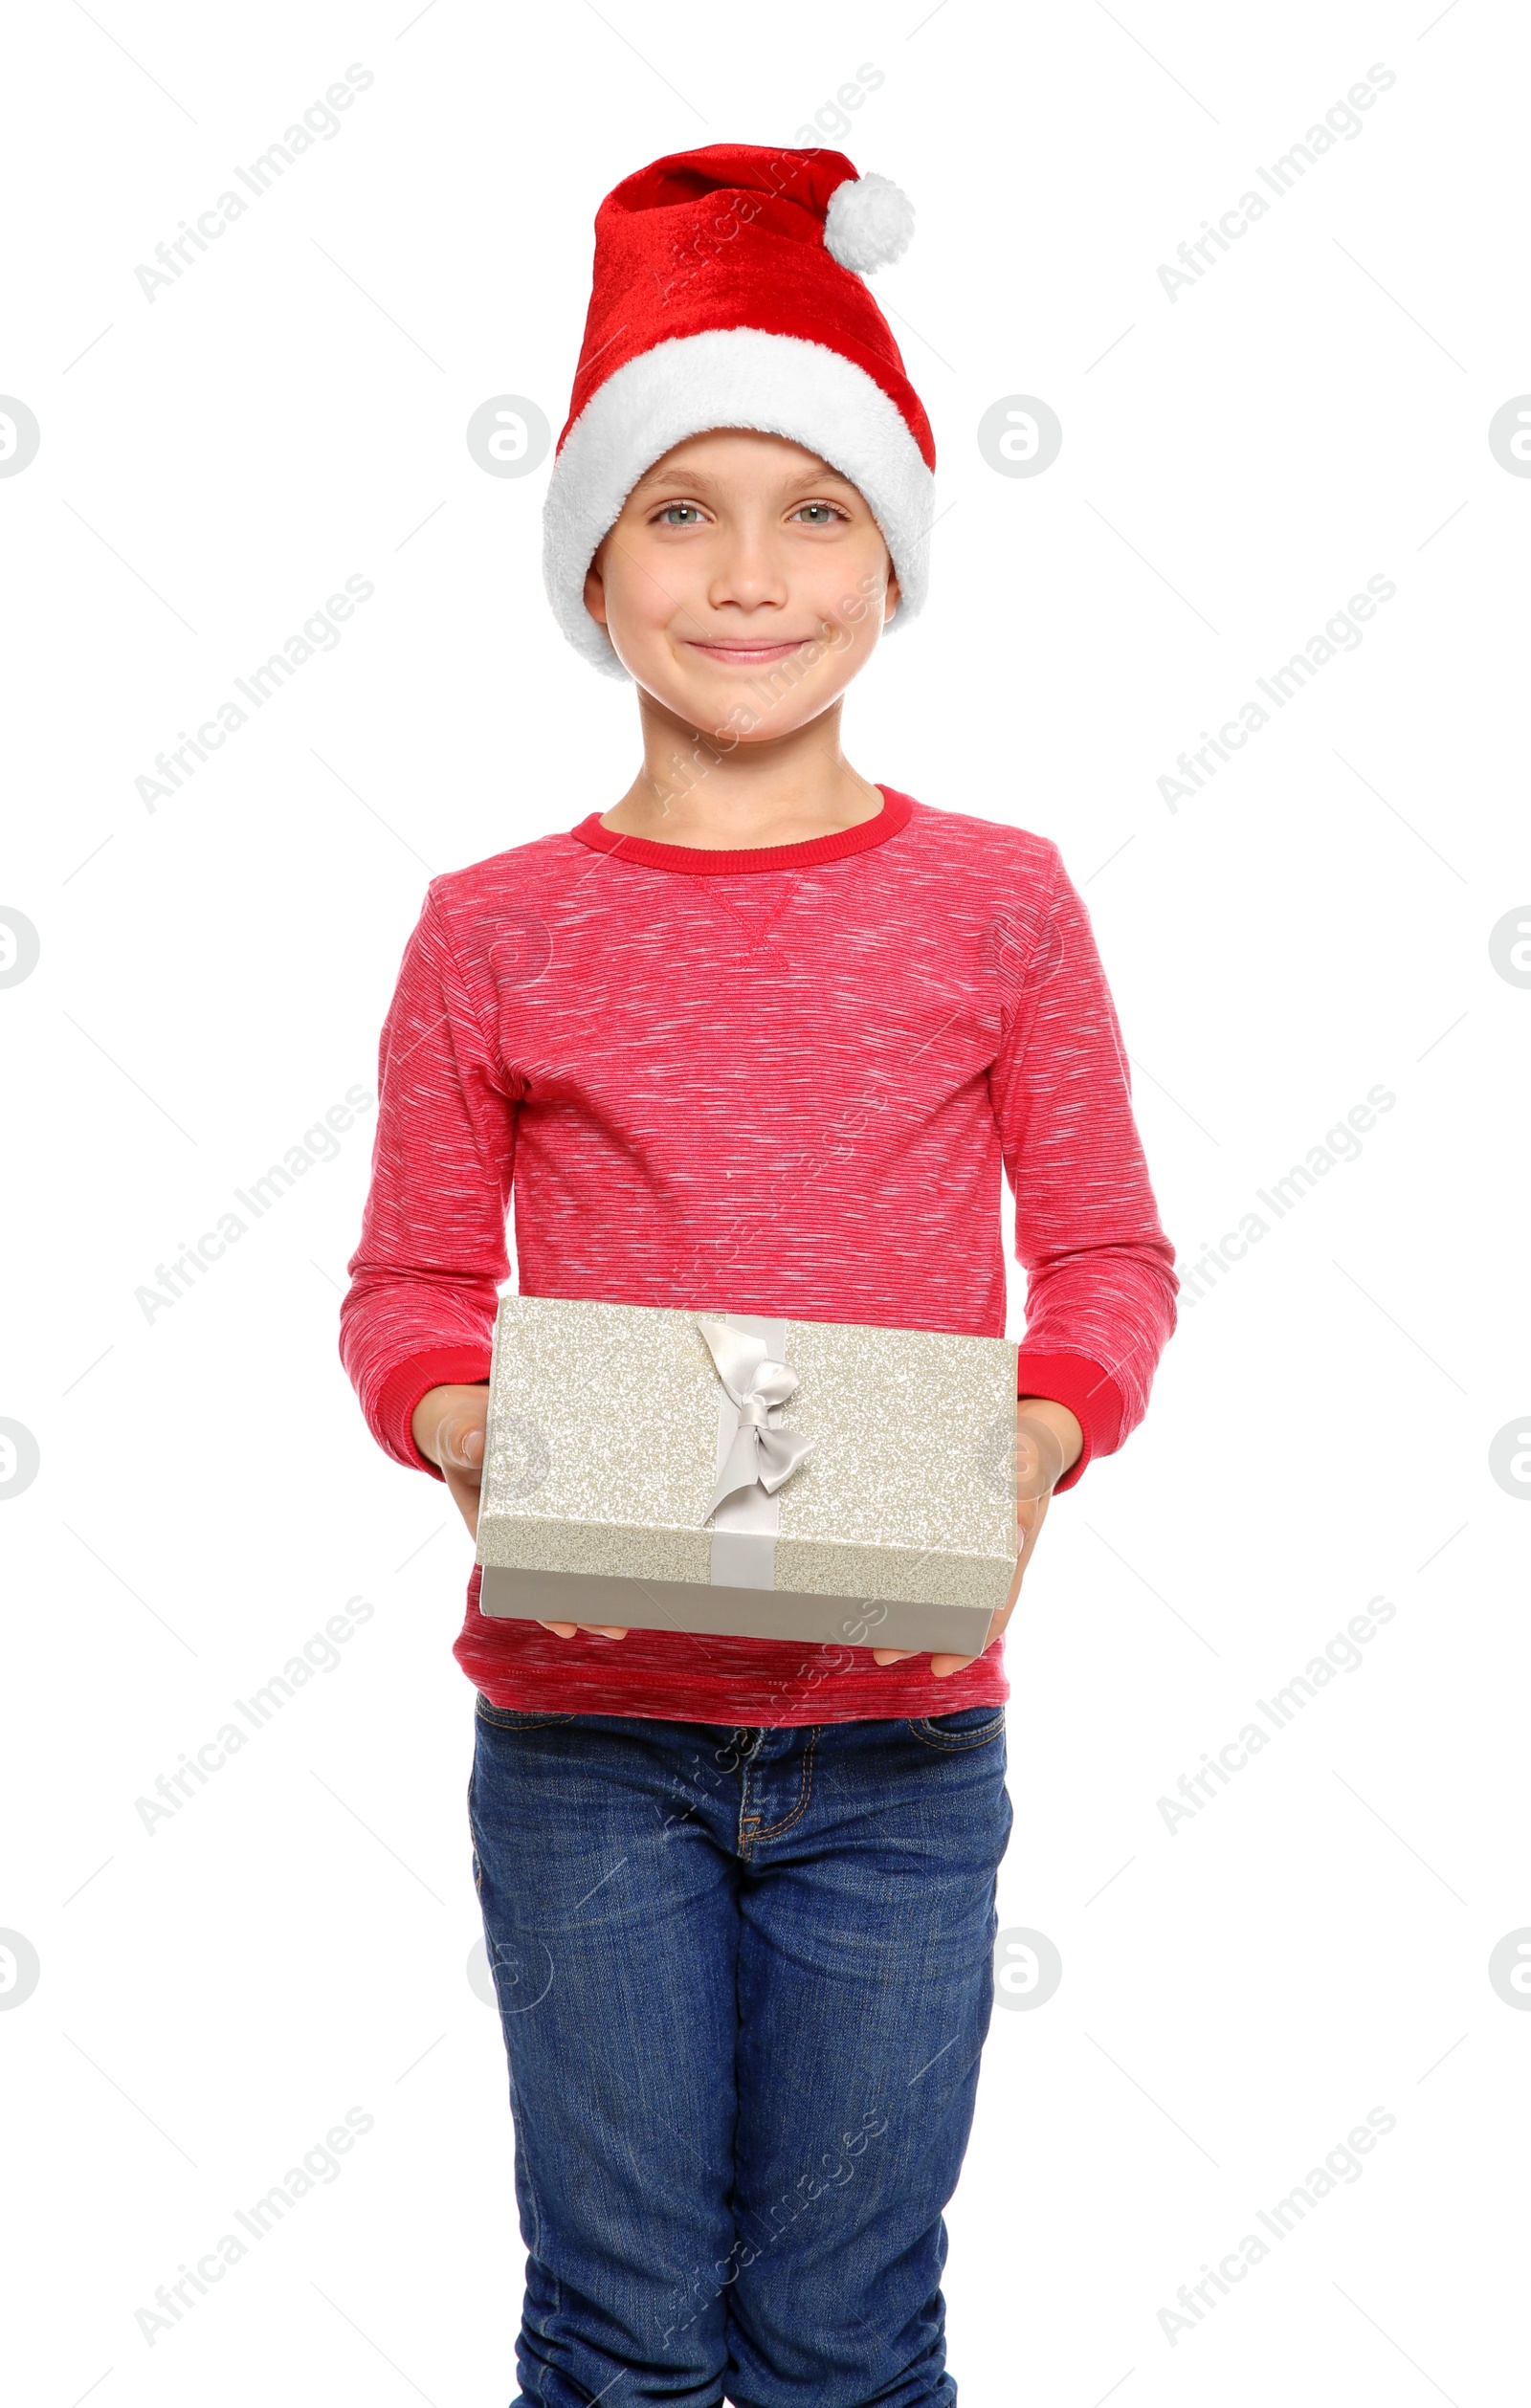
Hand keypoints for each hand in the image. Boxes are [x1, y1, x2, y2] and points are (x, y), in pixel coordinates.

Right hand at [410, 1383, 626, 1643]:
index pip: (521, 1577)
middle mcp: (525, 1527)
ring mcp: (551, 1513)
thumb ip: (461, 1440)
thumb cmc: (463, 1434)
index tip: (564, 1627)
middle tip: (615, 1628)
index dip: (542, 1604)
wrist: (478, 1412)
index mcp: (495, 1528)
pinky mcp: (574, 1491)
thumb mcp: (457, 1435)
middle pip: (557, 1577)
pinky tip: (646, 1556)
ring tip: (634, 1612)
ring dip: (606, 1582)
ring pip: (581, 1556)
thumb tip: (474, 1445)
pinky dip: (620, 1536)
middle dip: (585, 1604)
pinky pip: (597, 1517)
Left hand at [871, 1398, 1082, 1678]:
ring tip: (864, 1630)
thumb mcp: (1029, 1466)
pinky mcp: (933, 1522)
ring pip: (929, 1589)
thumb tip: (1016, 1532)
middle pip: (951, 1610)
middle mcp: (984, 1558)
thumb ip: (1023, 1490)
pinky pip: (912, 1555)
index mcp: (1010, 1555)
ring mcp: (961, 1544)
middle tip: (882, 1651)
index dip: (969, 1643)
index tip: (941, 1666)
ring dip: (900, 1613)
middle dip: (918, 1635)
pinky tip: (860, 1578)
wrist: (1026, 1429)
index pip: (994, 1611)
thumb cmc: (1027, 1455)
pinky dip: (889, 1572)